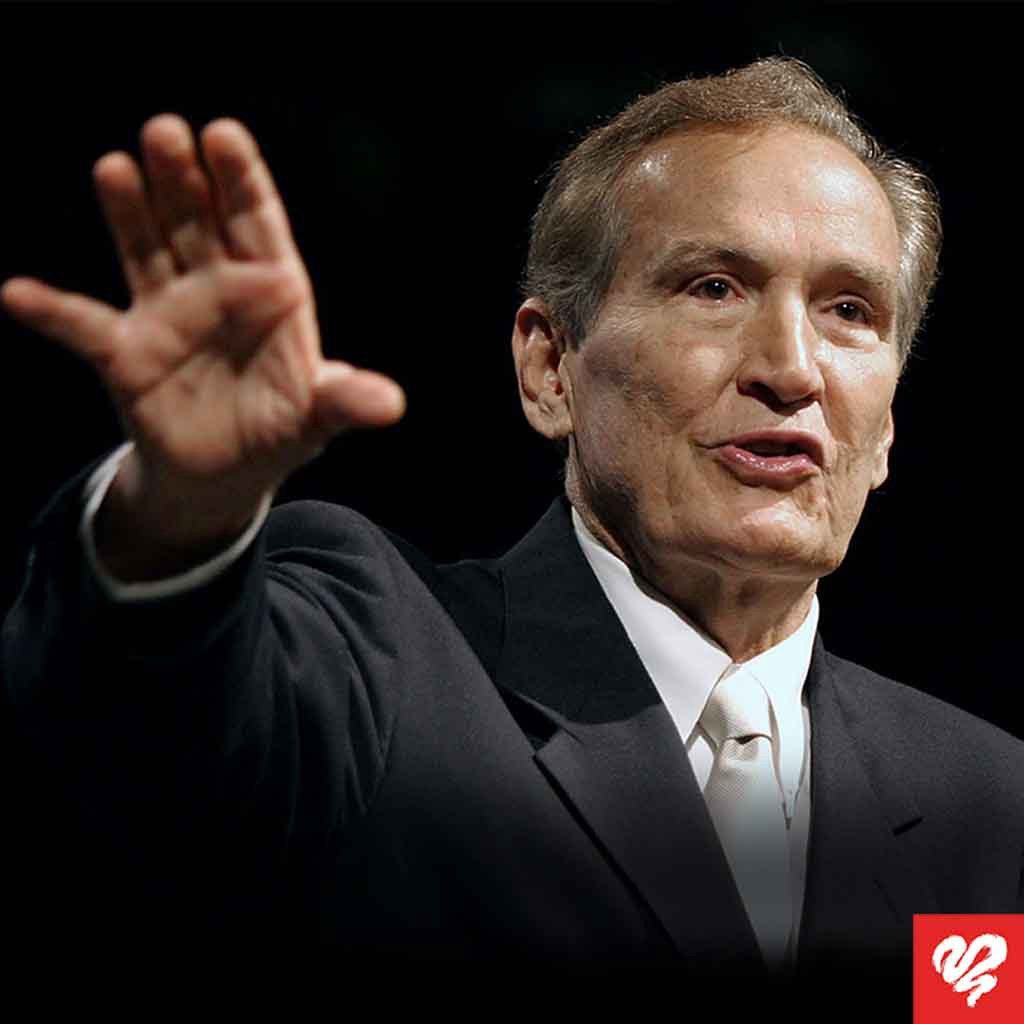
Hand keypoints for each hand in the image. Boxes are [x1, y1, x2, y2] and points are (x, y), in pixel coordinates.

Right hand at [2, 115, 404, 577]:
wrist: (224, 474)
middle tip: (167, 132)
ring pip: (145, 250)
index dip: (242, 182)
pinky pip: (83, 327)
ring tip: (116, 168)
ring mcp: (168, 314)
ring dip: (129, 212)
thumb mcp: (317, 417)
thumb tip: (391, 405)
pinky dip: (52, 313)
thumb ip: (346, 401)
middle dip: (184, 179)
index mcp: (272, 293)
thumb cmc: (278, 431)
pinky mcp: (126, 352)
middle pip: (198, 223)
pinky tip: (18, 294)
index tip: (225, 135)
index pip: (257, 224)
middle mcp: (217, 289)